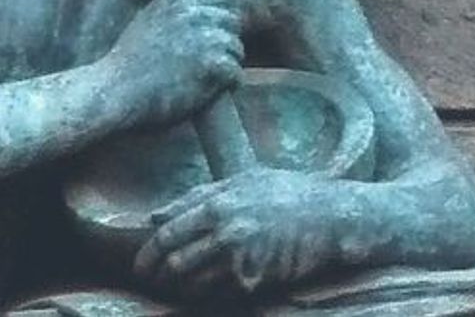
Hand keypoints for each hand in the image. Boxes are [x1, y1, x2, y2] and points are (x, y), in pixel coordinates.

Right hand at [107, 0, 243, 126]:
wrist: (114, 90)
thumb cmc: (126, 63)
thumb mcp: (147, 19)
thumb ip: (173, 12)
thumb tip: (200, 11)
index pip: (219, 0)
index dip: (218, 22)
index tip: (211, 40)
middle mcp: (194, 11)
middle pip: (233, 21)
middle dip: (225, 41)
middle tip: (212, 63)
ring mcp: (205, 37)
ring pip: (236, 48)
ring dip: (227, 64)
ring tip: (209, 80)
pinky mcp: (213, 63)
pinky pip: (235, 73)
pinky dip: (227, 85)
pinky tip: (213, 92)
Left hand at [134, 169, 340, 296]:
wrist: (332, 217)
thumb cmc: (288, 192)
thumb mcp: (243, 180)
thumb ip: (198, 196)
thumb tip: (156, 215)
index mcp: (219, 205)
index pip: (169, 232)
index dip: (149, 251)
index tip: (142, 262)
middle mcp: (227, 232)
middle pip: (176, 261)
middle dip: (157, 273)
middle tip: (148, 279)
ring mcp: (242, 259)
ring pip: (194, 281)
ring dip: (180, 286)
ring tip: (174, 285)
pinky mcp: (256, 280)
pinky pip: (220, 292)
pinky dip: (207, 293)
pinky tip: (204, 289)